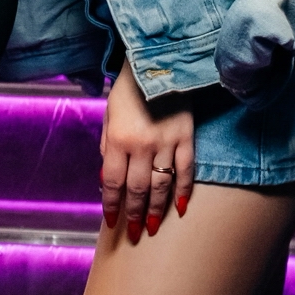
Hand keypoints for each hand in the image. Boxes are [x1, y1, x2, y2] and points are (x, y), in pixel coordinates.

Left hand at [100, 59, 194, 243]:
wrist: (157, 61)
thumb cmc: (128, 89)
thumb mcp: (109, 115)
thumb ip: (108, 147)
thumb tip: (108, 180)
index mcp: (119, 139)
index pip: (113, 182)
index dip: (112, 205)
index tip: (112, 221)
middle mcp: (142, 145)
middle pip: (137, 189)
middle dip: (134, 214)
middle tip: (133, 234)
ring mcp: (167, 142)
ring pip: (162, 185)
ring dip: (156, 210)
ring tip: (151, 227)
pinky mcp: (186, 137)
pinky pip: (186, 170)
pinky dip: (184, 191)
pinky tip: (181, 208)